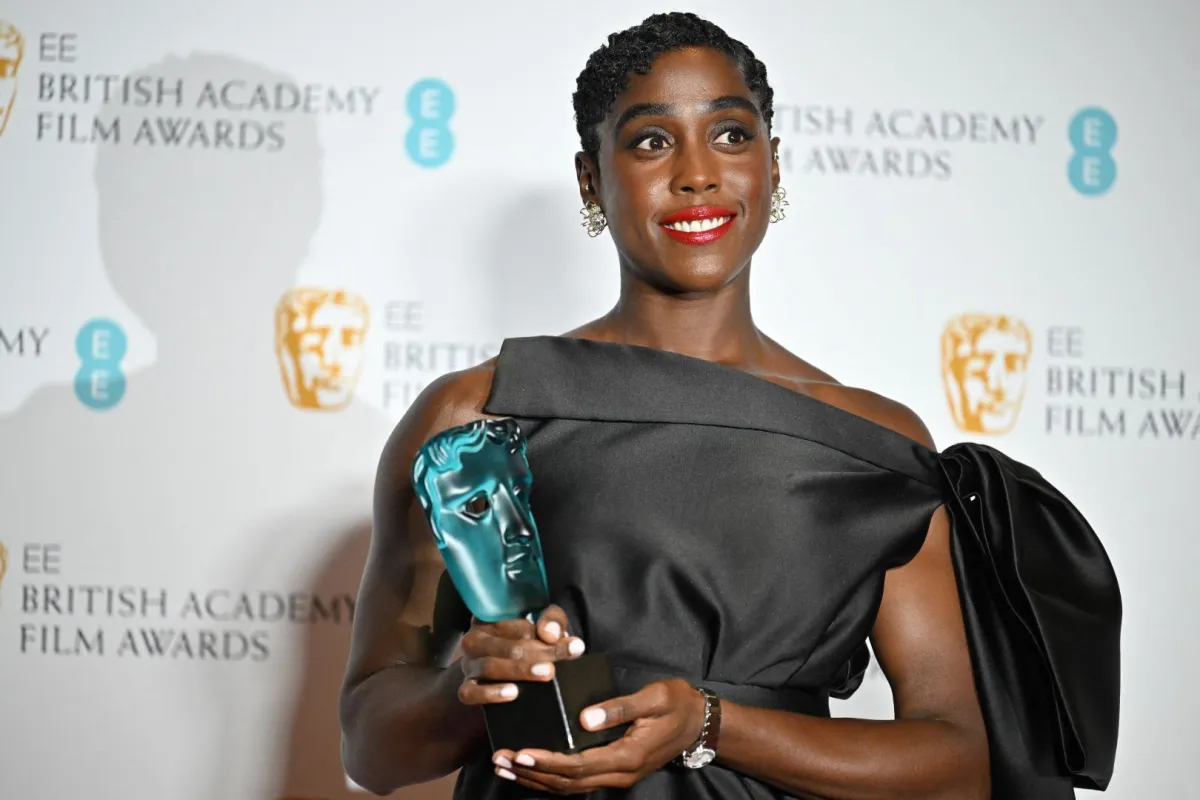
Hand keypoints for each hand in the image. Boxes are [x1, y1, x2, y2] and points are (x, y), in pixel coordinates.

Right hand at [457, 604, 585, 705]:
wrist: (500, 668)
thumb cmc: (524, 640)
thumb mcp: (542, 624)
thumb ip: (552, 621)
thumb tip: (551, 634)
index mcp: (490, 617)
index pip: (514, 622)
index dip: (540, 632)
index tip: (568, 643)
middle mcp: (475, 639)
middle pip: (505, 646)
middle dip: (535, 654)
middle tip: (556, 662)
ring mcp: (469, 664)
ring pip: (490, 667)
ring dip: (519, 670)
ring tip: (545, 673)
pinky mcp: (466, 688)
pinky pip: (470, 692)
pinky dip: (490, 693)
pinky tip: (512, 693)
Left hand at [491, 678, 705, 792]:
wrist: (700, 722)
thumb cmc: (677, 703)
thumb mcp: (653, 698)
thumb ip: (619, 708)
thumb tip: (584, 719)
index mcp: (628, 755)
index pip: (578, 764)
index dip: (547, 761)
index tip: (521, 752)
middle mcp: (621, 773)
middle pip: (568, 782)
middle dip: (532, 772)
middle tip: (501, 760)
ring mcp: (618, 776)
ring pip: (571, 787)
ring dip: (537, 779)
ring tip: (506, 766)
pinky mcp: (616, 771)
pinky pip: (579, 781)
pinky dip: (552, 778)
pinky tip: (533, 769)